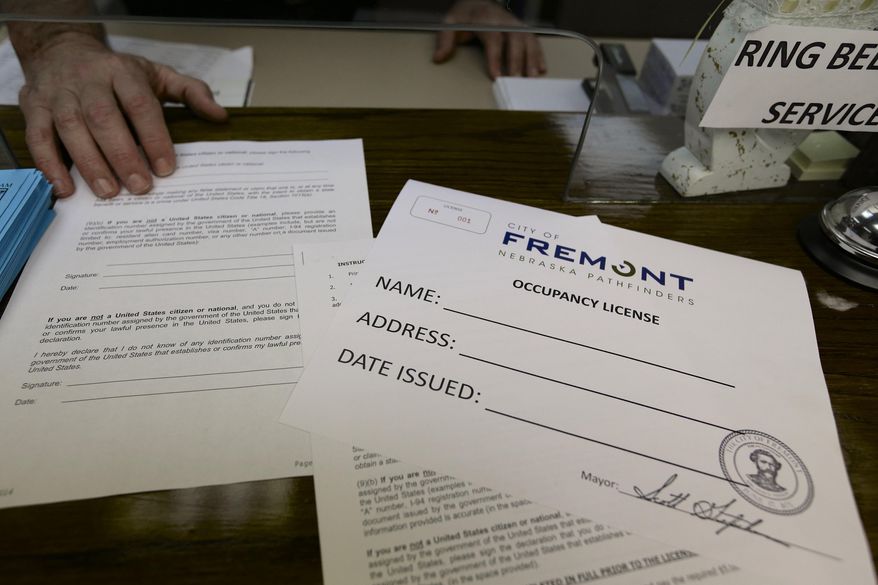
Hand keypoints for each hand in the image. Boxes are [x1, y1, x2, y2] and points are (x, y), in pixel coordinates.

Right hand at [15, 30, 227, 197]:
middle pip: (104, 118)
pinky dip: (49, 164)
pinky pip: (38, 136)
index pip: (141, 105)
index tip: (167, 167)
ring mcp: (59, 94)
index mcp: (122, 74)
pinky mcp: (34, 107)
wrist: (61, 49)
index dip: (154, 137)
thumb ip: (190, 93)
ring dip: (90, 163)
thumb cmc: (116, 72)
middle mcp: (89, 82)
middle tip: (141, 187)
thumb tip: (221, 116)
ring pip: (71, 128)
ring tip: (108, 192)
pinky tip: (66, 188)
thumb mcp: (156, 74)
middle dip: (123, 154)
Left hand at [433, 0, 545, 78]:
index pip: (494, 39)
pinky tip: (541, 68)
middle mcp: (504, 20)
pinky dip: (539, 55)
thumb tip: (438, 58)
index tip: (495, 75)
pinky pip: (534, 40)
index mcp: (486, 19)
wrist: (477, 0)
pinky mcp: (522, 29)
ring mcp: (516, 24)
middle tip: (516, 80)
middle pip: (515, 40)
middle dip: (517, 61)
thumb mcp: (450, 23)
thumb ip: (444, 40)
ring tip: (532, 77)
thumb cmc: (465, 15)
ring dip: (531, 59)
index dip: (495, 58)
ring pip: (528, 40)